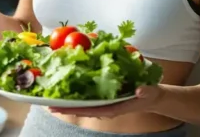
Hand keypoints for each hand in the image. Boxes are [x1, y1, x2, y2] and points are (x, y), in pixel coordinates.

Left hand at [48, 85, 164, 118]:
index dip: (74, 108)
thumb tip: (140, 90)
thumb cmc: (150, 94)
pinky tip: (67, 89)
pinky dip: (77, 93)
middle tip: (47, 104)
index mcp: (113, 107)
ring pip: (83, 103)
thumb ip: (145, 92)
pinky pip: (88, 97)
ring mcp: (104, 102)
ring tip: (52, 97)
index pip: (89, 109)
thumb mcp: (150, 92)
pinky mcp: (104, 95)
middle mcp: (105, 106)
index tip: (59, 107)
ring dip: (68, 101)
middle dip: (65, 107)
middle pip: (81, 108)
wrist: (152, 96)